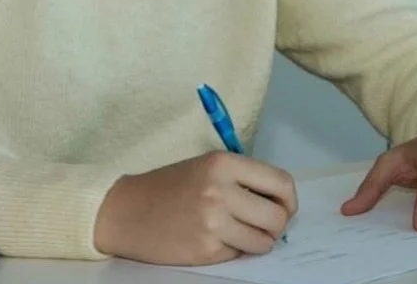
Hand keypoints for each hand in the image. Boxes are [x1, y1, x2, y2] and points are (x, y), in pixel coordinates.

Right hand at [93, 151, 296, 265]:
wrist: (127, 211)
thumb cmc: (170, 186)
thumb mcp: (207, 167)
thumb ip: (243, 179)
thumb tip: (281, 201)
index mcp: (224, 163)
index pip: (281, 183)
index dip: (288, 200)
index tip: (283, 207)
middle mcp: (221, 191)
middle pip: (277, 217)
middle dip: (276, 225)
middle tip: (262, 225)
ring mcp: (213, 223)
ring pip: (264, 242)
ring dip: (257, 241)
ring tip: (237, 232)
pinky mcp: (206, 250)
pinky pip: (240, 254)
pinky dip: (233, 250)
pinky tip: (214, 239)